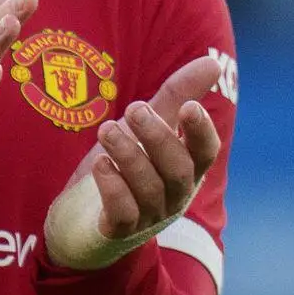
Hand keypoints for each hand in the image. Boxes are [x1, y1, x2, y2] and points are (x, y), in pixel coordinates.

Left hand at [43, 53, 226, 270]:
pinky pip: (123, 214)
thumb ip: (175, 96)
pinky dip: (113, 188)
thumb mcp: (144, 129)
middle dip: (157, 137)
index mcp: (185, 169)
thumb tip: (214, 63)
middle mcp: (173, 195)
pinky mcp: (117, 231)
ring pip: (149, 189)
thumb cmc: (123, 170)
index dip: (200, 131)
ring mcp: (148, 217)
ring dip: (129, 155)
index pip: (205, 152)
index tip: (187, 106)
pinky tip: (100, 165)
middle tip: (133, 108)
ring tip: (106, 129)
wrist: (80, 221)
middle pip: (178, 169)